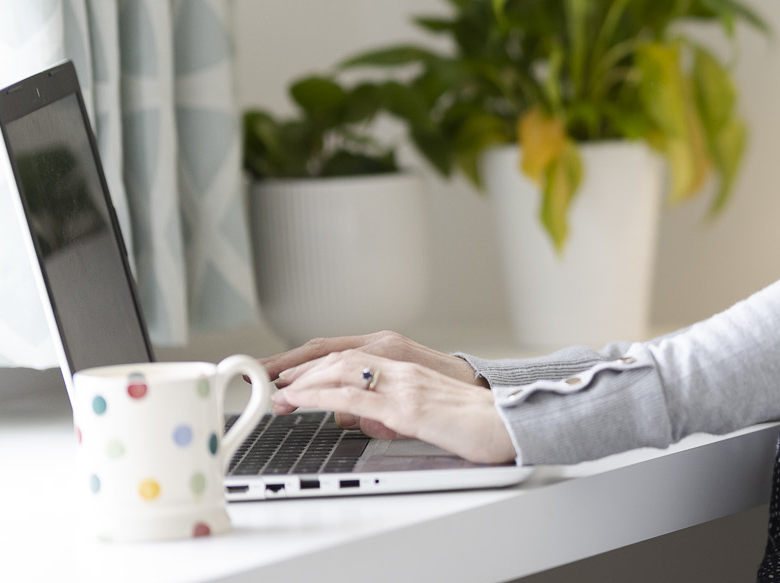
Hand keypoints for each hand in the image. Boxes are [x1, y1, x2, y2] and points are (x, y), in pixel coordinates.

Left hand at [261, 331, 490, 436]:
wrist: (507, 424)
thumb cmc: (471, 422)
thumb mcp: (424, 410)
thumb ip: (392, 408)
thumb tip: (364, 417)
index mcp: (405, 367)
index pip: (349, 355)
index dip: (314, 362)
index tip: (288, 374)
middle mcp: (401, 368)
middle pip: (339, 355)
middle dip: (301, 367)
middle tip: (272, 382)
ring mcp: (403, 384)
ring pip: (341, 369)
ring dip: (304, 380)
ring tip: (278, 394)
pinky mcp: (406, 407)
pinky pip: (354, 396)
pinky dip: (320, 396)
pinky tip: (301, 402)